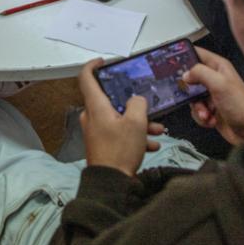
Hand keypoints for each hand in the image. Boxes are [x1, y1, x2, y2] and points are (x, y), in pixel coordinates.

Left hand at [77, 59, 166, 176]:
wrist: (111, 183)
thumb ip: (138, 104)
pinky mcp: (103, 143)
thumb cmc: (118, 153)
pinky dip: (135, 136)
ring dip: (139, 123)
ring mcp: (97, 131)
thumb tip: (137, 100)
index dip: (93, 66)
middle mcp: (92, 117)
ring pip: (119, 118)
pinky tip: (151, 144)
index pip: (86, 77)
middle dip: (133, 104)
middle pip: (111, 100)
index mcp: (96, 106)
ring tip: (157, 130)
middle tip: (146, 106)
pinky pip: (120, 133)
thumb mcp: (136, 123)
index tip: (103, 62)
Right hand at [184, 47, 243, 145]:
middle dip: (188, 90)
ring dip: (197, 107)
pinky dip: (201, 117)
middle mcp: (214, 78)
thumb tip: (185, 74)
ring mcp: (211, 94)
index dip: (184, 56)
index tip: (171, 65)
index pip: (196, 53)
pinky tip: (210, 120)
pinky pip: (196, 110)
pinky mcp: (210, 109)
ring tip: (207, 113)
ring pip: (191, 96)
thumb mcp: (219, 84)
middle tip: (190, 96)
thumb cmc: (241, 106)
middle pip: (190, 77)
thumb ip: (200, 73)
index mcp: (218, 67)